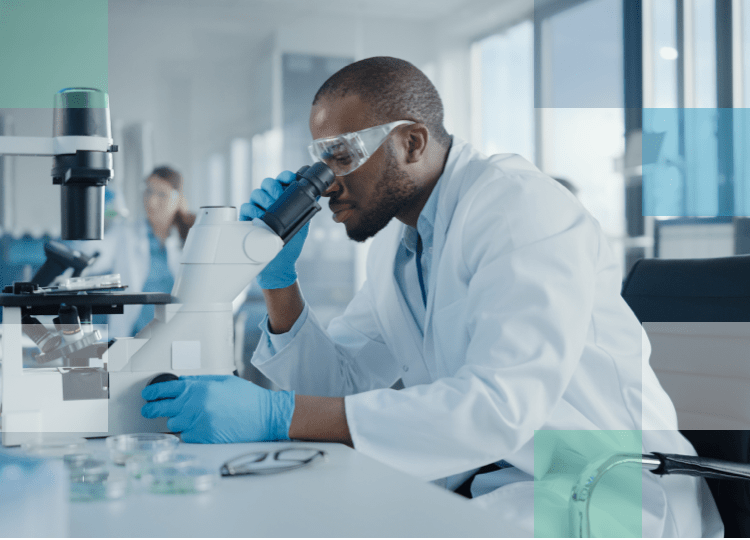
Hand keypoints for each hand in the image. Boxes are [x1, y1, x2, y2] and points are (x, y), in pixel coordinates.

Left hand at [141, 375, 294, 443]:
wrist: (264, 417)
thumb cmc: (248, 399)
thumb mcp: (224, 382)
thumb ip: (200, 382)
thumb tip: (182, 382)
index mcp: (199, 388)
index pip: (166, 389)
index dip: (154, 392)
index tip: (148, 394)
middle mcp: (195, 405)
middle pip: (162, 408)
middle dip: (152, 409)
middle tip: (148, 410)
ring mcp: (198, 423)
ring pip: (173, 423)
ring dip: (176, 420)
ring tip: (186, 418)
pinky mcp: (203, 438)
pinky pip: (186, 436)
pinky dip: (189, 433)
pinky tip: (199, 428)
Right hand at [240, 171, 308, 288]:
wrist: (278, 266)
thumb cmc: (290, 246)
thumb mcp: (302, 226)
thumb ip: (306, 210)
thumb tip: (315, 195)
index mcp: (283, 201)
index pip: (282, 181)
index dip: (285, 176)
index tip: (289, 178)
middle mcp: (269, 203)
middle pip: (267, 183)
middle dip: (273, 187)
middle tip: (278, 196)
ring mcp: (257, 210)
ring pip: (256, 193)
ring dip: (263, 198)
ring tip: (269, 209)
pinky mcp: (247, 220)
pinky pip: (245, 207)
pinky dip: (252, 210)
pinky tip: (259, 217)